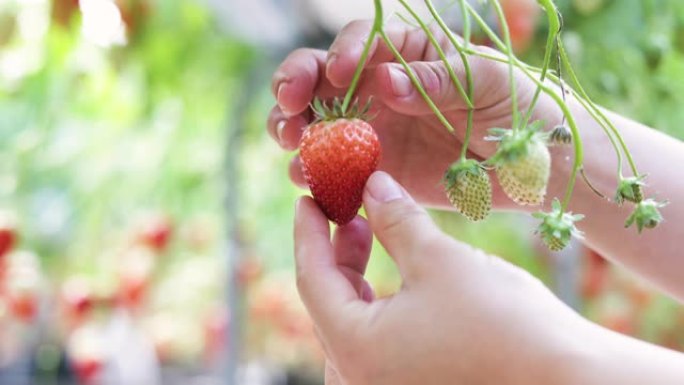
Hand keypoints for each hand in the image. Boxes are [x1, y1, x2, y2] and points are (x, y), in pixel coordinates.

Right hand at [270, 21, 565, 209]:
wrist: (538, 168)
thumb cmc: (522, 107)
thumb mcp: (488, 80)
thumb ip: (437, 79)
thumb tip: (384, 79)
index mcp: (409, 52)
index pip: (363, 41)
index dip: (343, 52)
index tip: (339, 72)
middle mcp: (382, 88)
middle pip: (322, 78)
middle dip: (296, 85)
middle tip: (288, 104)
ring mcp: (375, 131)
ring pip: (318, 123)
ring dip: (295, 130)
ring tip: (292, 143)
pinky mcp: (377, 172)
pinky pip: (336, 170)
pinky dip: (317, 174)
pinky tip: (309, 179)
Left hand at [294, 171, 594, 384]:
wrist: (571, 381)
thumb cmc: (504, 322)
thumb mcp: (440, 260)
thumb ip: (396, 221)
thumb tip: (372, 186)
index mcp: (355, 351)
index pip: (312, 279)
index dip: (308, 232)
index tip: (308, 199)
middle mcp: (360, 381)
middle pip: (330, 304)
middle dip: (336, 253)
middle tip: (349, 211)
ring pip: (352, 326)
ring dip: (357, 279)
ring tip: (370, 235)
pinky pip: (377, 345)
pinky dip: (378, 307)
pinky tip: (398, 279)